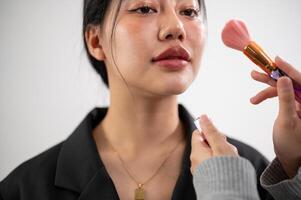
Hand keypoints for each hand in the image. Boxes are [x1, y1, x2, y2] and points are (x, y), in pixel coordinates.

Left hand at [190, 115, 237, 173]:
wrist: (228, 194)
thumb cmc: (225, 171)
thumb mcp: (220, 145)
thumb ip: (211, 130)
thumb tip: (202, 117)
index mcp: (196, 152)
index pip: (198, 133)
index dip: (208, 130)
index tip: (218, 133)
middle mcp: (195, 161)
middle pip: (206, 144)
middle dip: (218, 143)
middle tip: (226, 148)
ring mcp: (200, 170)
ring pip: (211, 154)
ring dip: (221, 153)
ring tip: (229, 159)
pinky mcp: (206, 177)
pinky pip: (213, 165)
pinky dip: (220, 163)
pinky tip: (228, 167)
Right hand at [251, 56, 300, 177]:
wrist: (291, 158)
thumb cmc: (292, 144)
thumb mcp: (288, 121)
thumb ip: (286, 99)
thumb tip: (284, 79)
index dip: (288, 69)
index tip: (275, 60)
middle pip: (290, 82)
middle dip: (272, 77)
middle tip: (256, 73)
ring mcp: (300, 103)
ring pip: (283, 88)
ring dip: (267, 87)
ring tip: (252, 82)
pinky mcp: (294, 106)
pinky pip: (281, 96)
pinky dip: (268, 96)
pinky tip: (256, 99)